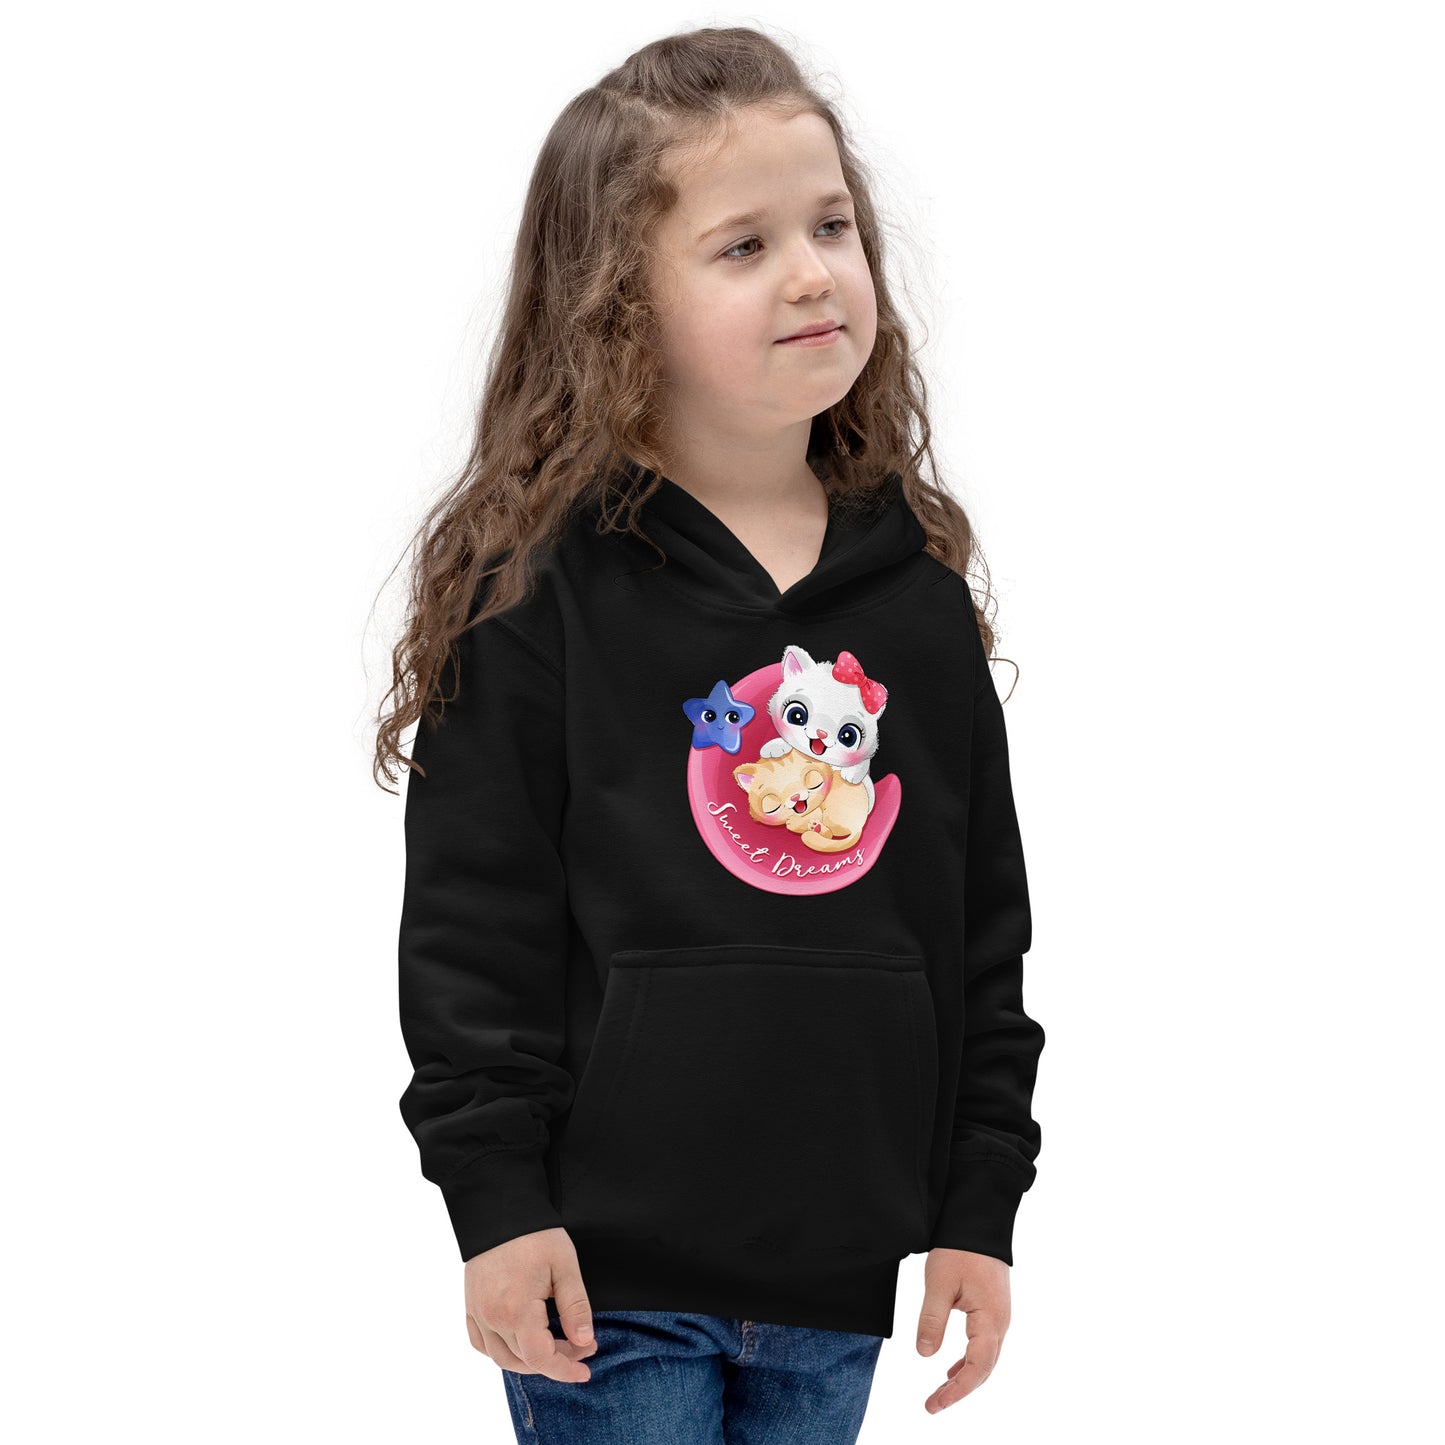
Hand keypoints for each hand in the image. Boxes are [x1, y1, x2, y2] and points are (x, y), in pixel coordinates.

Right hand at [463, 1226, 597, 1381]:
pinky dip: (501, 1351)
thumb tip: (584, 1341)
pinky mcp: (470, 1305)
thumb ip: (575, 1307)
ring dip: (529, 1361)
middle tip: (580, 1347)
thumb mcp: (565, 1266)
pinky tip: (519, 1342)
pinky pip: (481, 1343)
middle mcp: (492, 1318)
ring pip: (501, 1358)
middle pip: (523, 1361)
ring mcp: (477, 1313)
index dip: (565, 1369)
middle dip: (555, 1362)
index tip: (586, 1369)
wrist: (500, 1208)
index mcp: (516, 1311)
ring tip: (555, 1348)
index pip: (541, 1359)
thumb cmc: (535, 1234)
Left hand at [915, 1247, 1010, 1413]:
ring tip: (940, 1392)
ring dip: (964, 1377)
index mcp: (990, 1320)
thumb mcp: (939, 1284)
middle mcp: (1000, 1323)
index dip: (957, 1390)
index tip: (935, 1404)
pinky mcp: (993, 1309)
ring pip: (985, 1358)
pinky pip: (984, 1344)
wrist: (979, 1222)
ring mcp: (999, 1316)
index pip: (977, 1367)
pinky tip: (952, 1367)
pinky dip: (968, 1360)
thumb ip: (932, 1320)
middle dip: (959, 1390)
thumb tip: (924, 1355)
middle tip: (932, 1405)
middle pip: (984, 1368)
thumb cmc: (960, 1250)